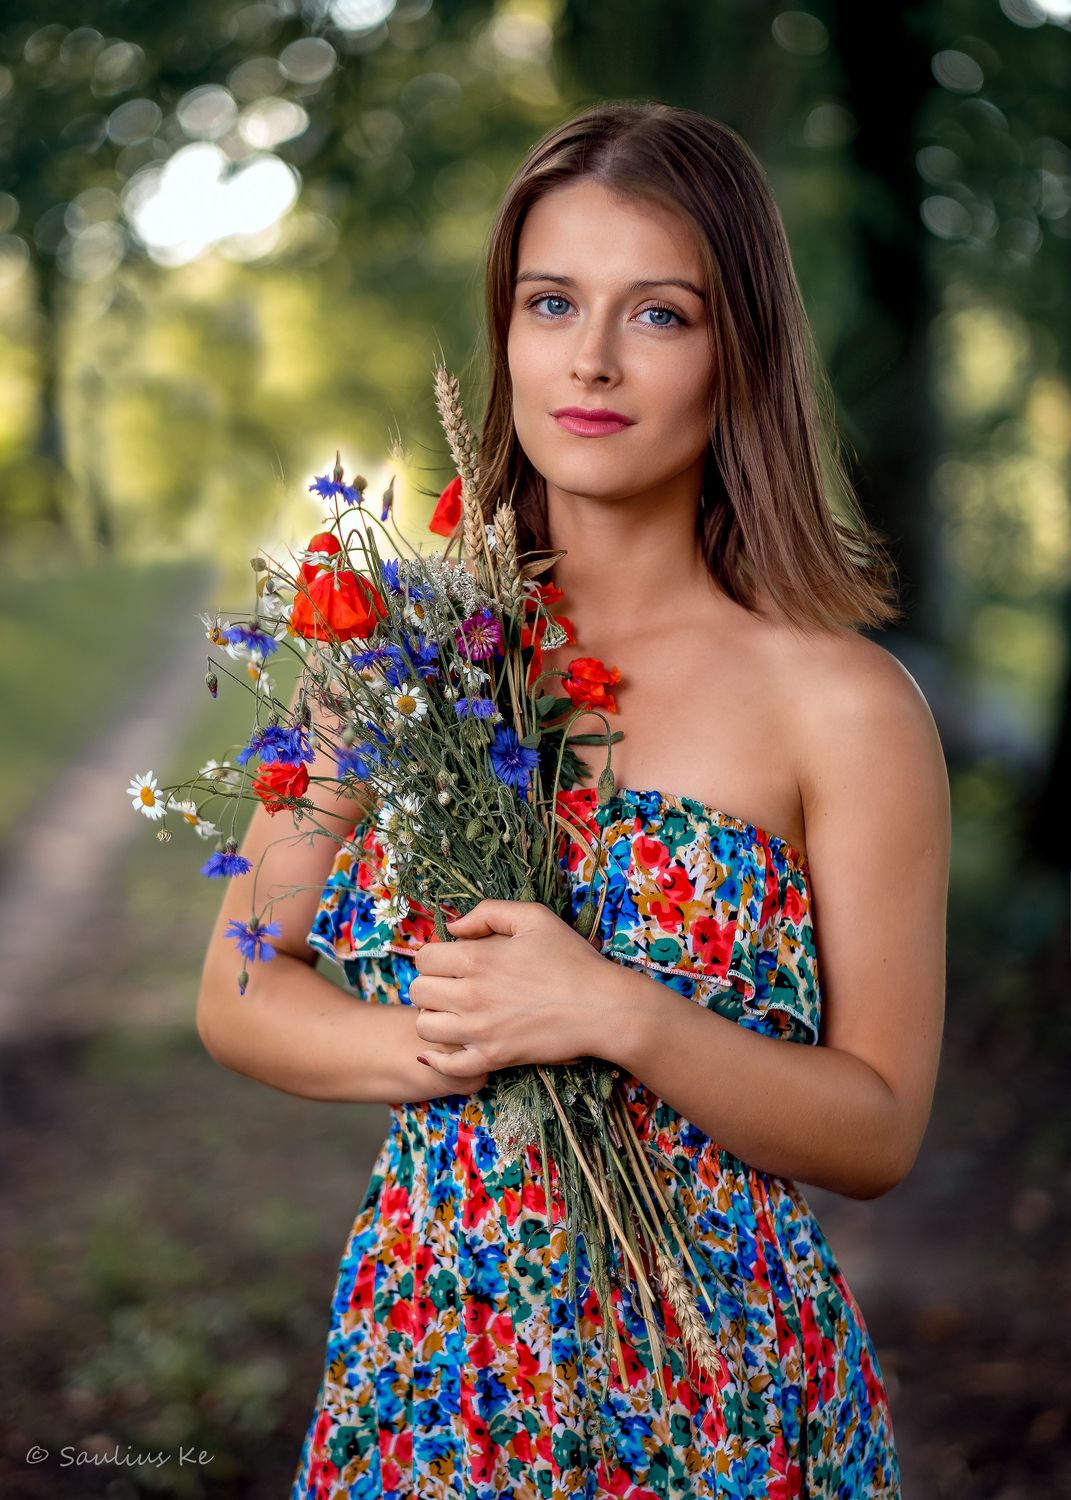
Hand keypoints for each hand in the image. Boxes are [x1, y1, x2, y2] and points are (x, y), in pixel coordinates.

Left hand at [408, 898, 610, 1081]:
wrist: (602, 1008)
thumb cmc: (572, 959)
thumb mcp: (534, 917)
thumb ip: (488, 912)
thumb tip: (454, 927)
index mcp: (476, 958)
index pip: (424, 958)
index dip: (436, 956)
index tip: (454, 960)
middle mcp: (470, 995)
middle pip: (418, 991)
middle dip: (432, 984)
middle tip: (454, 985)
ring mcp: (479, 1031)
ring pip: (424, 1026)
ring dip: (434, 1017)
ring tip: (455, 1012)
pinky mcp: (492, 1058)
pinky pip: (447, 1065)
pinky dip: (439, 1057)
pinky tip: (448, 1046)